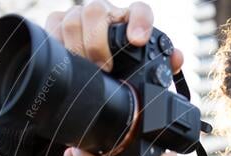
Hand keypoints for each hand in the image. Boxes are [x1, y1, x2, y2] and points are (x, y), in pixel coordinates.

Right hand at [44, 0, 183, 72]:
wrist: (102, 68)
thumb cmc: (128, 67)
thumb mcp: (147, 69)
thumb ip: (165, 64)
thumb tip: (177, 58)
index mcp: (132, 21)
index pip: (140, 10)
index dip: (139, 22)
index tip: (137, 40)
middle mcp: (107, 14)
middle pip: (96, 11)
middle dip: (98, 42)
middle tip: (106, 67)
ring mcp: (82, 16)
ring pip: (73, 18)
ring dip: (78, 46)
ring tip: (88, 69)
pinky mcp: (60, 23)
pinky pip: (54, 23)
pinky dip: (57, 41)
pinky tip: (67, 59)